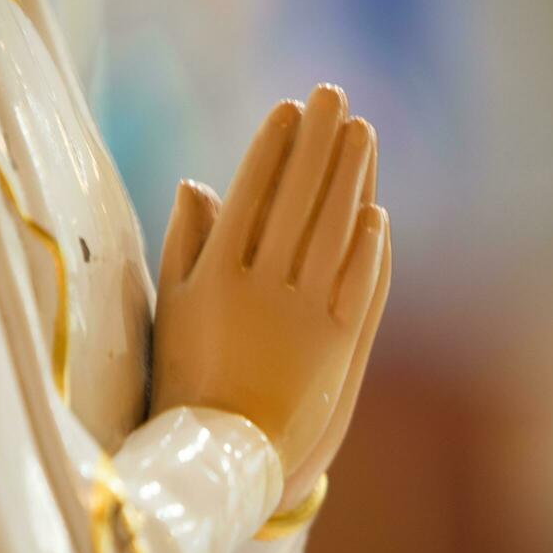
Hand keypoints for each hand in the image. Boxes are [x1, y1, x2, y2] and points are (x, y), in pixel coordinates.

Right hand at [151, 86, 390, 507]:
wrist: (223, 455)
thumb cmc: (188, 376)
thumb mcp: (175, 308)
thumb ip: (186, 245)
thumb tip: (199, 182)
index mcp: (215, 277)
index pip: (250, 195)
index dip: (273, 148)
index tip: (289, 108)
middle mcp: (259, 291)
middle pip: (297, 201)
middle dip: (317, 144)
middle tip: (334, 97)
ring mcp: (299, 317)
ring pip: (331, 234)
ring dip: (350, 179)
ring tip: (362, 134)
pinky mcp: (333, 347)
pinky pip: (357, 287)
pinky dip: (368, 248)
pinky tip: (377, 212)